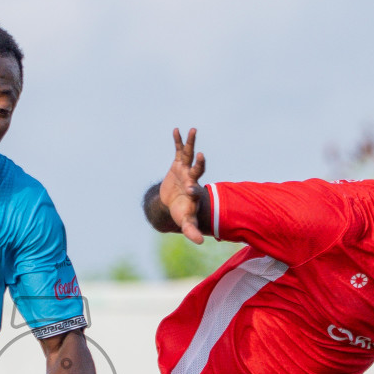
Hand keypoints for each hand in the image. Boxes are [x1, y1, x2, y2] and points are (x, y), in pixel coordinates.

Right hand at [161, 128, 206, 243]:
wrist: (172, 204)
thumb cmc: (181, 213)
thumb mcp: (186, 222)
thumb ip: (192, 231)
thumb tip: (201, 243)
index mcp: (194, 192)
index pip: (195, 189)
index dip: (193, 189)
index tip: (190, 190)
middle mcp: (192, 178)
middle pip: (198, 168)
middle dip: (199, 163)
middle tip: (201, 156)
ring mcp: (185, 170)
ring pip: (189, 155)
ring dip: (191, 143)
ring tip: (193, 130)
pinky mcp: (178, 164)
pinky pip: (178, 150)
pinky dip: (178, 141)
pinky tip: (176, 130)